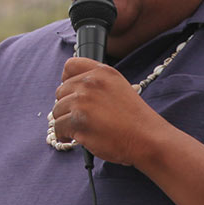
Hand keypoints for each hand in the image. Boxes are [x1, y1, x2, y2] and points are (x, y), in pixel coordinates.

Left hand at [50, 57, 170, 165]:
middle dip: (66, 106)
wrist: (147, 138)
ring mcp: (83, 102)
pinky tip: (75, 138)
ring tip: (78, 129)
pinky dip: (64, 135)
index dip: (66, 79)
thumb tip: (71, 90)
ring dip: (64, 122)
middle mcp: (90, 83)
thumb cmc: (135, 118)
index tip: (69, 92)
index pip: (70, 66)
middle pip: (60, 91)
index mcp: (102, 72)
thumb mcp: (119, 87)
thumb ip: (97, 83)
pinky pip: (58, 128)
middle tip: (79, 117)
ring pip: (56, 111)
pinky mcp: (78, 123)